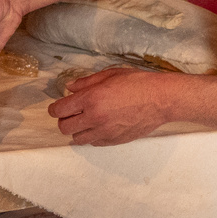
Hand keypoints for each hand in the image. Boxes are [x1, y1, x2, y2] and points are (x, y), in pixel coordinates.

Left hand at [49, 68, 173, 145]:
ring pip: (77, 139)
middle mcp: (95, 118)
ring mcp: (105, 132)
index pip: (59, 110)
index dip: (55, 108)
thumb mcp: (110, 74)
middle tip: (71, 113)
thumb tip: (70, 87)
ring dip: (77, 130)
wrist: (161, 100)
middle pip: (64, 128)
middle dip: (64, 120)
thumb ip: (86, 82)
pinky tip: (100, 126)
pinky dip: (92, 136)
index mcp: (91, 98)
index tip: (57, 106)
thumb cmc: (138, 83)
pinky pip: (94, 143)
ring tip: (86, 120)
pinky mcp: (114, 140)